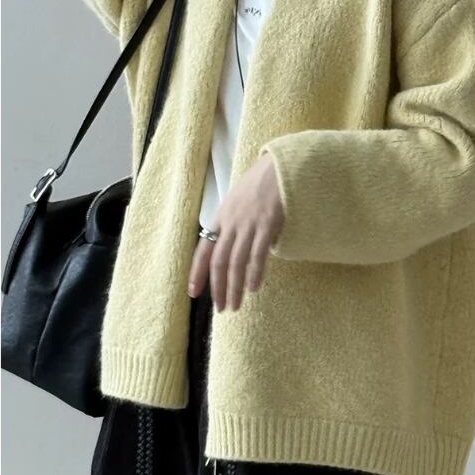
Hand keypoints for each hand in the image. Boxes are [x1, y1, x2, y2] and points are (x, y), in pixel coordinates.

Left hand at [187, 152, 283, 311]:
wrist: (280, 165)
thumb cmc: (262, 182)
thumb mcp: (239, 200)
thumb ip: (234, 222)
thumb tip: (235, 245)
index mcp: (221, 216)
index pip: (203, 249)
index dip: (197, 273)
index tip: (194, 293)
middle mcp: (231, 223)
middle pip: (219, 261)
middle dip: (218, 288)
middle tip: (221, 308)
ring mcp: (249, 224)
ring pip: (236, 262)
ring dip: (235, 287)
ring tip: (236, 305)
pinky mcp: (267, 224)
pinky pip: (258, 254)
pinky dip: (254, 273)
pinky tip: (254, 288)